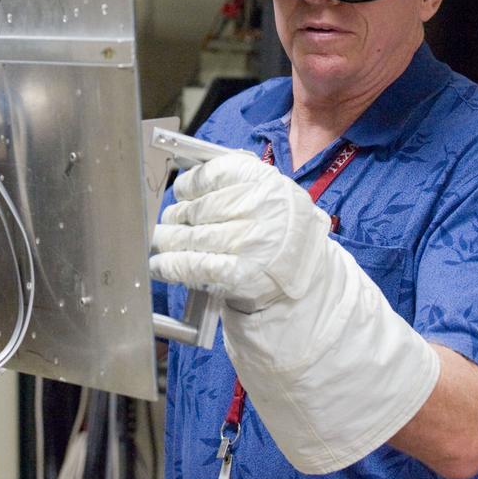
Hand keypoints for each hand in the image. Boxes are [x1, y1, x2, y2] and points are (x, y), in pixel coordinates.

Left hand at [151, 152, 439, 474]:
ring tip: (158, 244)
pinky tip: (161, 266)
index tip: (182, 191)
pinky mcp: (242, 275)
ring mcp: (254, 242)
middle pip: (203, 208)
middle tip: (165, 224)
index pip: (220, 173)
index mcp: (274, 188)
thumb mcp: (281, 210)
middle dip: (179, 218)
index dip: (194, 184)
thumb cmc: (292, 255)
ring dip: (169, 242)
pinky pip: (196, 265)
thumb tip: (193, 181)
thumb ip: (246, 192)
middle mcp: (265, 210)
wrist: (319, 305)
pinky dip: (173, 266)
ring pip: (194, 236)